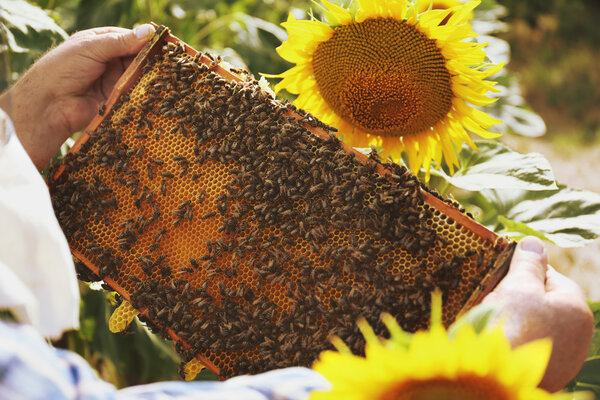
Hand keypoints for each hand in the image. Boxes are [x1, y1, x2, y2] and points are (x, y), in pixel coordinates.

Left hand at [0, 24, 154, 169]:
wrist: (48, 104)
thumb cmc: (63, 69)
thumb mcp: (92, 48)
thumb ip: (121, 41)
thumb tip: (149, 31)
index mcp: (101, 42)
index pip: (130, 38)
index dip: (148, 41)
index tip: (166, 44)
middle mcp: (109, 61)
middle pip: (137, 58)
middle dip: (152, 60)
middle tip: (172, 63)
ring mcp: (113, 81)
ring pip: (138, 77)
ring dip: (150, 78)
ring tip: (169, 78)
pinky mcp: (116, 100)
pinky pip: (134, 95)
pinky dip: (144, 94)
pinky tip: (158, 93)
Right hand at [483, 236, 593, 391]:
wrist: (495, 382)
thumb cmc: (510, 329)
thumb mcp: (517, 287)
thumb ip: (527, 263)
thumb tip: (534, 242)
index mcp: (576, 308)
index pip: (551, 276)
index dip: (522, 273)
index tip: (500, 276)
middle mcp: (578, 335)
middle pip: (543, 302)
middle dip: (516, 297)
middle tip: (492, 300)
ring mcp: (564, 358)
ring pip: (535, 325)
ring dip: (514, 320)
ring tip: (492, 322)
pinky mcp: (547, 373)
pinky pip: (530, 346)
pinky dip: (514, 340)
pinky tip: (497, 341)